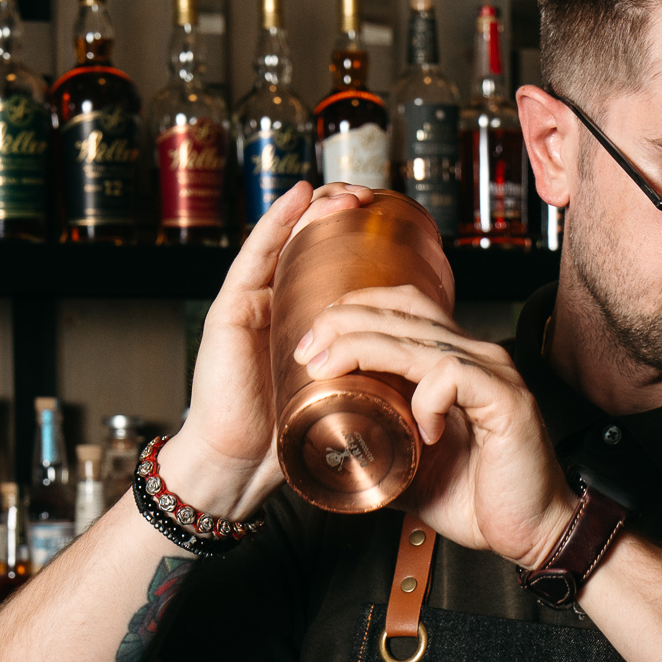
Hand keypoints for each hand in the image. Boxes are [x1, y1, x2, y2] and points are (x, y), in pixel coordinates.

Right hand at [158, 181, 372, 519]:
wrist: (241, 467)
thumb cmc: (289, 438)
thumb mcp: (341, 394)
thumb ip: (370, 375)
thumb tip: (430, 372)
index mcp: (301, 319)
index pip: (326, 263)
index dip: (352, 235)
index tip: (386, 218)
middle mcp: (275, 303)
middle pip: (306, 243)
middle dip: (339, 215)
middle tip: (370, 200)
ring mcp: (252, 303)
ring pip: (285, 242)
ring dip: (317, 210)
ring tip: (347, 195)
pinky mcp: (232, 311)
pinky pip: (254, 259)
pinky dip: (276, 224)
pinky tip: (300, 197)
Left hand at [288, 286, 576, 566]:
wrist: (534, 533)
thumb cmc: (480, 500)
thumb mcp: (409, 468)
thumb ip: (376, 447)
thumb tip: (327, 450)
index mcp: (454, 363)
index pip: (403, 306)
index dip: (355, 309)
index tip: (313, 342)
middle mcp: (476, 357)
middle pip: (404, 308)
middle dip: (344, 321)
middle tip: (306, 350)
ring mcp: (494, 375)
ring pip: (420, 337)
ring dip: (364, 347)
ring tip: (329, 371)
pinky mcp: (506, 401)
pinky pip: (452, 376)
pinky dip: (425, 398)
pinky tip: (420, 431)